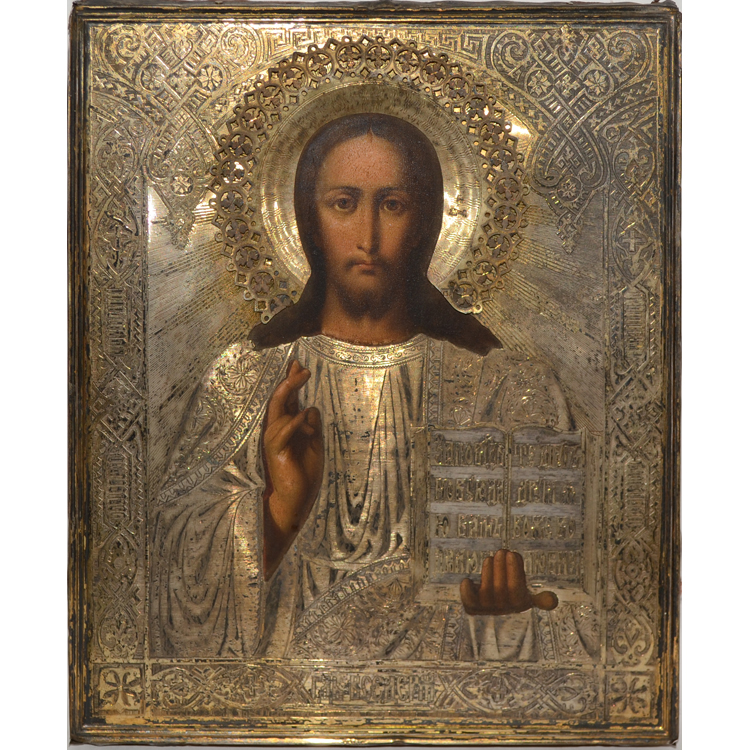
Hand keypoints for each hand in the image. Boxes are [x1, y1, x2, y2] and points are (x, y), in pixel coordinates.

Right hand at [263, 360, 323, 577]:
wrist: (296, 502)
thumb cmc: (304, 474)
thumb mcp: (314, 445)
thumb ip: (313, 427)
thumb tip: (311, 407)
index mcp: (287, 427)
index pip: (288, 399)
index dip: (292, 381)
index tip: (299, 363)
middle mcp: (277, 431)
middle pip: (279, 399)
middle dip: (289, 379)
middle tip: (300, 363)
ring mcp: (274, 441)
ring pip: (277, 411)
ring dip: (289, 391)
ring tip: (303, 375)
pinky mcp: (276, 455)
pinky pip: (280, 434)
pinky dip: (292, 423)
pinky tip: (303, 413)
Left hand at [459, 550, 557, 615]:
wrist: (494, 613)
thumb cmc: (512, 595)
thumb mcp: (527, 596)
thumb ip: (541, 599)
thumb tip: (553, 601)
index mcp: (519, 603)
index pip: (516, 589)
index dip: (514, 571)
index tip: (512, 554)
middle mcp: (503, 608)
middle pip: (499, 588)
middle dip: (500, 567)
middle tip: (502, 552)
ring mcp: (487, 608)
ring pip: (486, 590)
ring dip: (488, 571)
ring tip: (492, 558)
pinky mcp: (473, 607)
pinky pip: (469, 601)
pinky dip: (466, 591)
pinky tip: (467, 580)